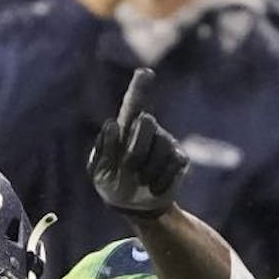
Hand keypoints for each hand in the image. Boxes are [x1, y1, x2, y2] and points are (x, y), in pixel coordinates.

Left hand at [88, 68, 188, 216]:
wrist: (134, 206)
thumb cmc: (112, 184)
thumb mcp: (99, 172)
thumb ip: (104, 149)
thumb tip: (114, 124)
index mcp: (124, 129)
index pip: (132, 103)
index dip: (139, 87)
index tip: (145, 72)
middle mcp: (147, 129)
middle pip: (146, 122)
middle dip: (136, 149)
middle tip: (128, 168)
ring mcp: (165, 142)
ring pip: (161, 148)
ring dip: (147, 171)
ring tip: (140, 181)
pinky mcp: (179, 158)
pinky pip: (174, 164)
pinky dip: (160, 180)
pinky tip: (153, 187)